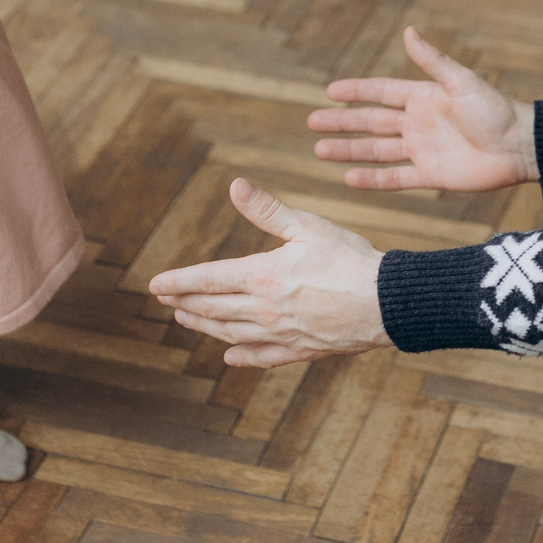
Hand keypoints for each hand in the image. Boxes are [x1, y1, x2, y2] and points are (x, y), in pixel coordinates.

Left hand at [149, 179, 388, 367]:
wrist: (387, 303)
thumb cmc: (351, 259)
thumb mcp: (308, 226)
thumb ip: (267, 210)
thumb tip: (235, 186)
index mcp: (263, 276)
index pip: (208, 280)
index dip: (179, 282)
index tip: (154, 285)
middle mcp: (264, 309)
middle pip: (213, 309)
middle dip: (184, 303)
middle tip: (163, 300)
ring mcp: (281, 333)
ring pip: (231, 333)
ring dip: (204, 327)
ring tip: (185, 320)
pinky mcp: (301, 349)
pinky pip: (263, 357)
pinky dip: (242, 356)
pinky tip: (230, 356)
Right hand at [310, 27, 536, 192]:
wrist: (521, 146)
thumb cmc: (496, 109)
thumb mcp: (461, 81)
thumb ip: (432, 61)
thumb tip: (408, 31)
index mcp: (424, 97)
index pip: (381, 93)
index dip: (356, 92)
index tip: (329, 91)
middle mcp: (418, 124)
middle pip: (371, 123)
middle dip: (342, 123)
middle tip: (312, 122)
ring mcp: (422, 151)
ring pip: (377, 151)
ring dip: (349, 151)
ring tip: (319, 150)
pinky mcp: (431, 176)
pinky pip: (396, 178)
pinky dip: (373, 180)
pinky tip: (349, 179)